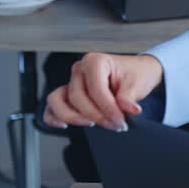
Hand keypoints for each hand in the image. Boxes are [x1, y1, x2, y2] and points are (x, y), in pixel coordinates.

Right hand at [43, 53, 161, 130]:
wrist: (135, 74)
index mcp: (95, 61)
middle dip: (96, 115)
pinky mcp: (68, 95)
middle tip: (115, 125)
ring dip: (74, 117)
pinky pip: (52, 106)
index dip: (107, 108)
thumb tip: (129, 110)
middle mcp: (79, 70)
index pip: (96, 89)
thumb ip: (129, 98)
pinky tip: (64, 125)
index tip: (120, 121)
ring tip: (92, 125)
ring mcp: (71, 82)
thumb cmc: (134, 74)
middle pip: (77, 97)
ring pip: (58, 101)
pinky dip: (54, 117)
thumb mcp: (136, 84)